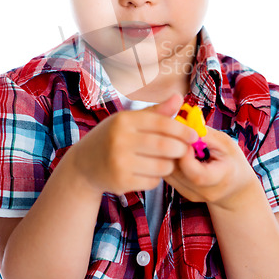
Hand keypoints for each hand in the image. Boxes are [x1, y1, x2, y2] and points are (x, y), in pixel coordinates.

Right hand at [70, 93, 198, 194]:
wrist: (83, 165)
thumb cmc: (112, 137)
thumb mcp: (129, 120)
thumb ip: (156, 111)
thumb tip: (179, 97)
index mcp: (124, 120)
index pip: (162, 123)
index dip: (182, 130)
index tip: (194, 135)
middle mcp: (120, 139)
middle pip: (165, 146)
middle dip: (181, 149)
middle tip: (184, 150)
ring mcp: (119, 162)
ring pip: (162, 166)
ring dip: (169, 165)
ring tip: (165, 160)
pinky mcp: (121, 181)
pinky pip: (153, 181)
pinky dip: (157, 177)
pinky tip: (149, 171)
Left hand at [165, 127, 257, 210]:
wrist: (236, 188)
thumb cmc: (231, 161)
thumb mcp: (225, 143)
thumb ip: (205, 135)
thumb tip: (184, 123)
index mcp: (220, 179)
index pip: (196, 175)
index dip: (186, 156)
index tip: (185, 139)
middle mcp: (204, 192)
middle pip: (177, 172)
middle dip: (173, 149)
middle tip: (177, 134)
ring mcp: (191, 194)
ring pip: (169, 172)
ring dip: (169, 153)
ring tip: (177, 140)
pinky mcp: (182, 192)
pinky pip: (168, 174)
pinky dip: (169, 160)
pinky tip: (176, 149)